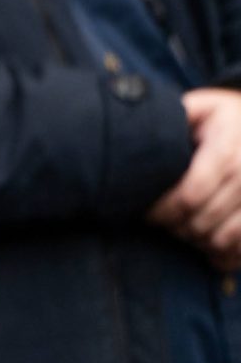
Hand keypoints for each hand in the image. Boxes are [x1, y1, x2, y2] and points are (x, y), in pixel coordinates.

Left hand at [152, 89, 240, 261]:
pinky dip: (225, 255)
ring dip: (197, 242)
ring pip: (223, 239)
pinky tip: (209, 250)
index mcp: (228, 150)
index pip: (189, 195)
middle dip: (174, 228)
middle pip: (202, 221)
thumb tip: (134, 126)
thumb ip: (176, 115)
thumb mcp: (204, 107)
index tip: (146, 213)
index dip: (162, 211)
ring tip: (182, 231)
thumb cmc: (227, 118)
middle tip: (160, 223)